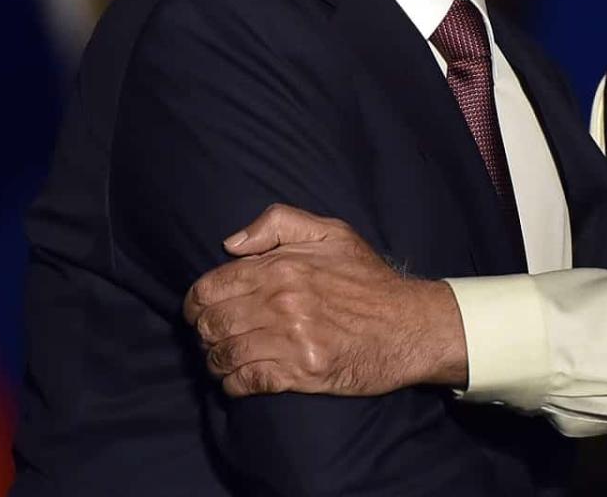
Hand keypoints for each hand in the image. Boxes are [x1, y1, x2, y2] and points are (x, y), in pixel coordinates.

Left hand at [184, 204, 468, 396]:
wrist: (409, 325)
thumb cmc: (369, 279)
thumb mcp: (332, 233)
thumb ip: (279, 222)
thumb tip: (231, 244)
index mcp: (282, 267)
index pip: (210, 288)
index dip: (197, 303)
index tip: (202, 311)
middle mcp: (281, 303)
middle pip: (211, 325)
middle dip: (206, 333)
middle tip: (216, 336)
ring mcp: (290, 340)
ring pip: (224, 356)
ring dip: (218, 360)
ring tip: (227, 358)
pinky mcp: (300, 373)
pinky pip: (245, 383)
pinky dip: (234, 384)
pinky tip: (240, 379)